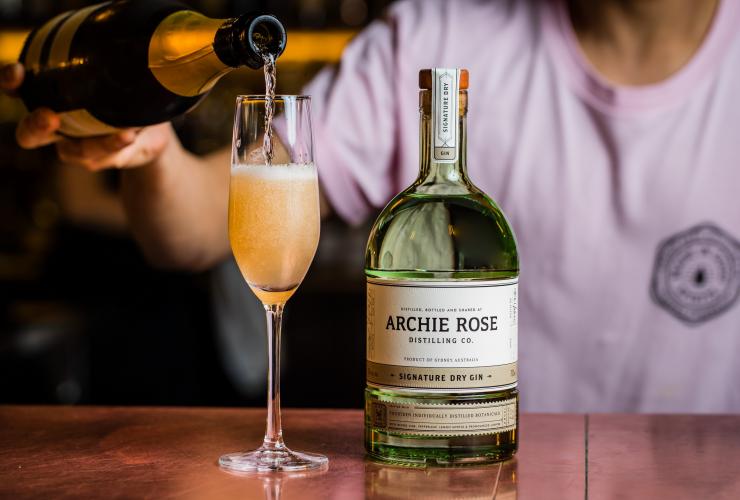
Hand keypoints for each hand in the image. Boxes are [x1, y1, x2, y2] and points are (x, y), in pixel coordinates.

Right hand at [0, 63, 172, 170]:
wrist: (150, 132)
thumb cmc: (126, 93)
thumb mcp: (122, 73)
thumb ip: (114, 62)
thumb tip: (123, 40)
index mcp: (49, 95)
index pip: (18, 87)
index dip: (10, 81)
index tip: (18, 72)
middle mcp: (56, 125)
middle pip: (29, 134)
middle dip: (35, 126)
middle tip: (49, 117)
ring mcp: (76, 146)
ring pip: (73, 151)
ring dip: (95, 143)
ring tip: (124, 132)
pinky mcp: (100, 160)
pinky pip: (104, 157)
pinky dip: (116, 145)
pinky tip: (129, 136)